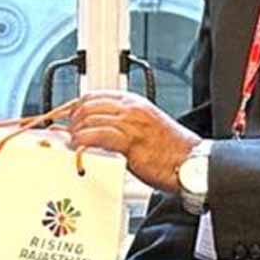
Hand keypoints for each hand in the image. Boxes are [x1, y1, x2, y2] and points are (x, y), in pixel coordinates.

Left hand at [68, 91, 199, 191]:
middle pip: (87, 105)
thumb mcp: (146, 128)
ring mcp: (130, 123)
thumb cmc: (172, 151)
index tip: (67, 118)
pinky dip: (83, 142)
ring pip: (89, 119)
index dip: (75, 107)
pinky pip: (97, 136)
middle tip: (67, 133)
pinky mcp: (130, 141)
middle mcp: (131, 108)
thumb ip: (124, 125)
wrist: (193, 163)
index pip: (94, 96)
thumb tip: (101, 131)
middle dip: (71, 119)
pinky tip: (79, 148)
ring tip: (72, 143)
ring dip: (75, 132)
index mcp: (134, 102)